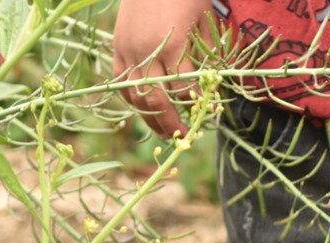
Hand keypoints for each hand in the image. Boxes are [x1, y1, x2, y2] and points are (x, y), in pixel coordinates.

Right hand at [112, 0, 213, 137]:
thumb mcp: (204, 19)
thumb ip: (207, 53)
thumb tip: (212, 85)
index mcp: (172, 43)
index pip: (184, 88)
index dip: (195, 106)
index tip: (205, 117)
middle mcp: (147, 51)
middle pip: (158, 100)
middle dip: (171, 123)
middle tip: (184, 137)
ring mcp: (128, 50)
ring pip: (136, 97)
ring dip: (150, 118)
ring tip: (164, 131)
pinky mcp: (117, 47)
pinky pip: (121, 83)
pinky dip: (132, 100)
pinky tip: (145, 111)